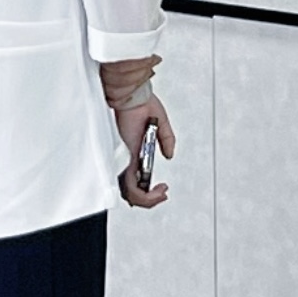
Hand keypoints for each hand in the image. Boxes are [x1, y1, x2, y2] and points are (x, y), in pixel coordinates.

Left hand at [113, 89, 176, 206]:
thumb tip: (169, 155)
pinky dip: (144, 195)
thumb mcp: (160, 123)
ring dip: (148, 200)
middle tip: (162, 194)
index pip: (136, 180)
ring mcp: (128, 161)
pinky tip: (157, 192)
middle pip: (132, 191)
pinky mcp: (128, 160)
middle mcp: (131, 159)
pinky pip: (132, 186)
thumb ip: (166, 139)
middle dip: (148, 200)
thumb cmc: (141, 104)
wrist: (132, 96)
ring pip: (131, 193)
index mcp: (137, 152)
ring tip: (161, 195)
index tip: (162, 188)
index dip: (147, 190)